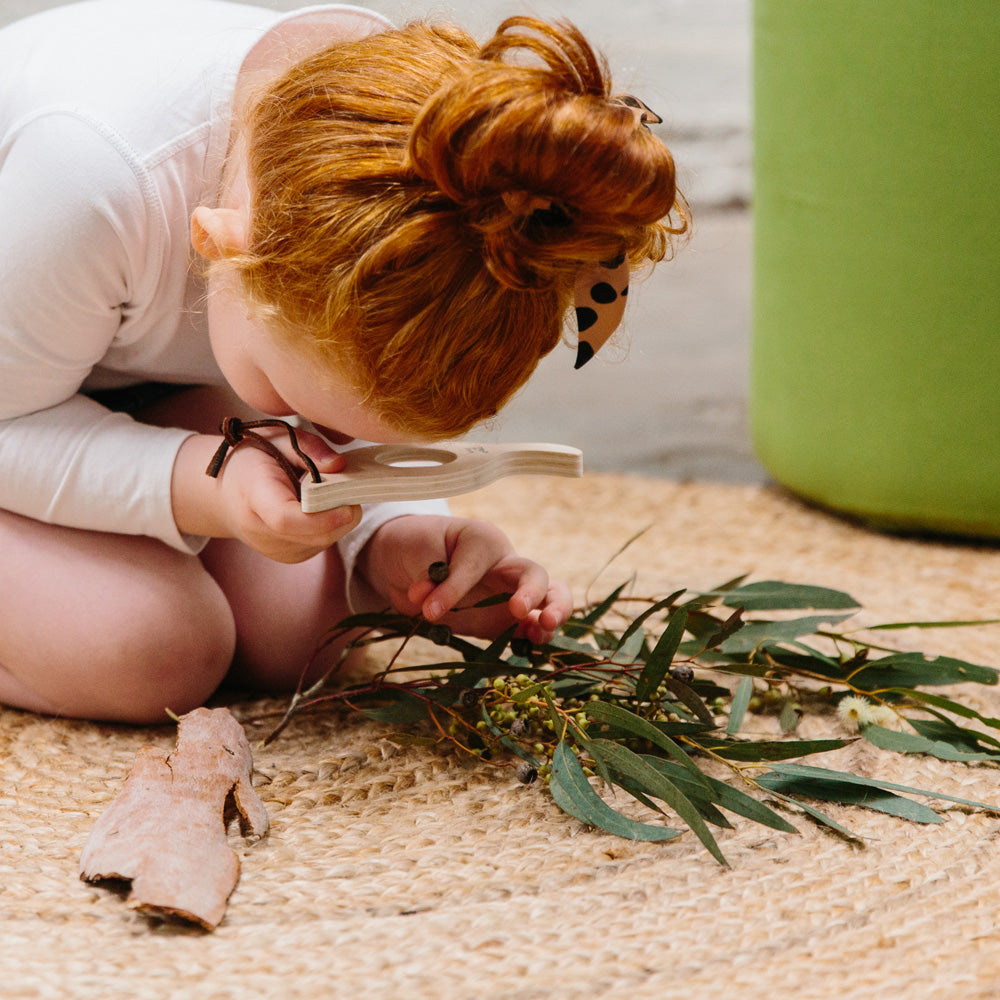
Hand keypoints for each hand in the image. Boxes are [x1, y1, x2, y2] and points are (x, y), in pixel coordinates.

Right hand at [172, 425, 360, 561]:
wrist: (224, 493)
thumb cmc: (252, 460)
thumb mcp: (277, 438)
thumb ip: (309, 448)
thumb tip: (340, 465)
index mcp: (253, 496)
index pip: (286, 519)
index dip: (322, 516)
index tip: (349, 504)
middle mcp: (261, 532)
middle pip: (314, 534)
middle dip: (342, 514)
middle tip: (350, 487)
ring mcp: (276, 550)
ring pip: (324, 540)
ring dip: (338, 519)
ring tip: (328, 493)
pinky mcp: (290, 557)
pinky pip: (322, 543)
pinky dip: (331, 526)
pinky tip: (320, 507)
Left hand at [359, 515, 572, 642]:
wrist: (409, 563)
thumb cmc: (418, 546)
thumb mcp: (417, 552)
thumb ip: (426, 575)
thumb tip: (425, 601)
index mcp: (484, 541)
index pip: (476, 566)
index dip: (453, 588)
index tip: (426, 607)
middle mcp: (505, 566)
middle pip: (535, 575)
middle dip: (532, 592)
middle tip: (518, 609)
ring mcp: (509, 595)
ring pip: (548, 600)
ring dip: (553, 613)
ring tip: (545, 628)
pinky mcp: (503, 623)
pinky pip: (527, 631)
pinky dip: (535, 639)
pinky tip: (535, 649)